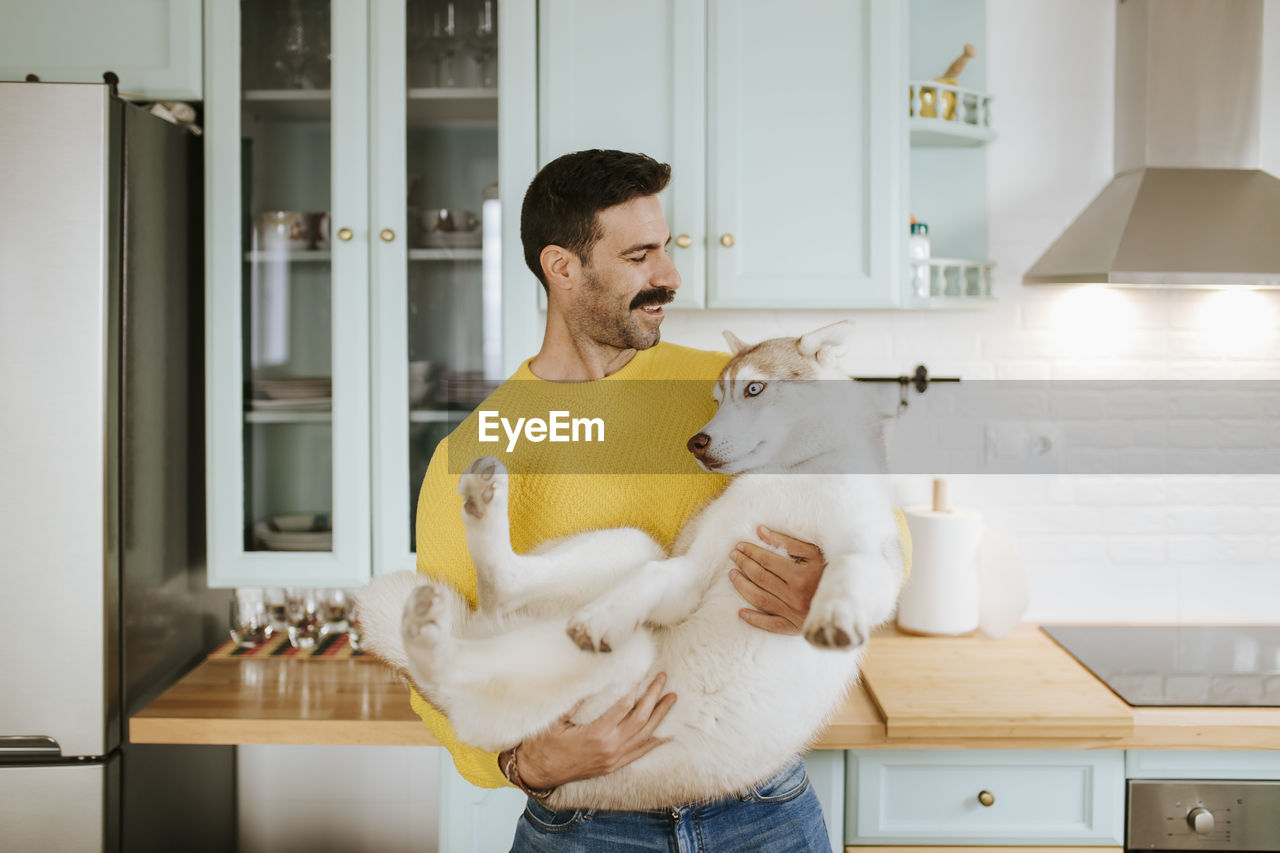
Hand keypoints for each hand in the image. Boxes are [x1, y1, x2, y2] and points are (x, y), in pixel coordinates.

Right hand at [511, 673, 675, 788]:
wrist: (537, 772)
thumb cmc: (543, 743)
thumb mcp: (556, 719)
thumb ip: (576, 700)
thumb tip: (593, 676)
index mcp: (596, 733)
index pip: (624, 705)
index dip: (636, 687)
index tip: (644, 671)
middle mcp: (609, 747)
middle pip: (640, 718)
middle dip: (654, 696)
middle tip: (663, 679)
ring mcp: (613, 759)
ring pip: (644, 735)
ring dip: (659, 716)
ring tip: (671, 699)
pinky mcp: (612, 766)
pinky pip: (639, 753)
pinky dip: (654, 743)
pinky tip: (666, 735)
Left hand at [729, 525, 825, 633]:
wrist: (850, 600)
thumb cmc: (832, 572)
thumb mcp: (814, 553)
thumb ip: (788, 543)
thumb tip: (761, 532)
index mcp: (800, 576)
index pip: (768, 561)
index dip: (751, 552)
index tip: (740, 546)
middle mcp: (795, 596)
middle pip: (761, 578)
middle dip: (744, 565)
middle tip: (733, 556)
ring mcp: (794, 614)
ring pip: (760, 599)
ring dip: (743, 586)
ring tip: (732, 575)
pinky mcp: (795, 627)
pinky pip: (771, 625)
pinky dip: (755, 620)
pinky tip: (741, 613)